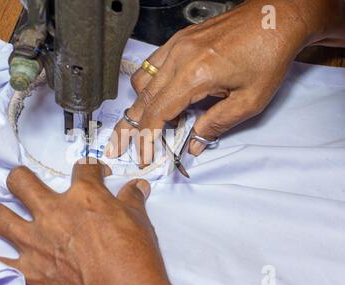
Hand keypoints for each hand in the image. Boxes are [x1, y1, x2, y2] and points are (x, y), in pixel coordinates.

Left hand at [0, 159, 179, 284]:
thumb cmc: (136, 260)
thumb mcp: (139, 223)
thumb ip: (132, 200)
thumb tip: (136, 187)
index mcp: (84, 197)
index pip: (83, 169)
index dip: (91, 168)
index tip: (94, 173)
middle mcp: (54, 213)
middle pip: (24, 181)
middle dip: (21, 176)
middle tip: (20, 179)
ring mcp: (36, 242)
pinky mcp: (30, 272)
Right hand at [105, 0, 344, 166]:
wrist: (275, 19)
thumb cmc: (268, 55)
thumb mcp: (249, 101)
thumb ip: (217, 125)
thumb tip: (194, 143)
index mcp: (195, 74)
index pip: (157, 112)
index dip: (146, 137)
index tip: (143, 154)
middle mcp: (179, 57)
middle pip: (142, 98)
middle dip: (131, 126)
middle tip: (121, 145)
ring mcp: (176, 45)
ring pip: (142, 80)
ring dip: (140, 105)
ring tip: (147, 124)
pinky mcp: (179, 40)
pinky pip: (152, 64)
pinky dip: (149, 85)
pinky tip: (159, 97)